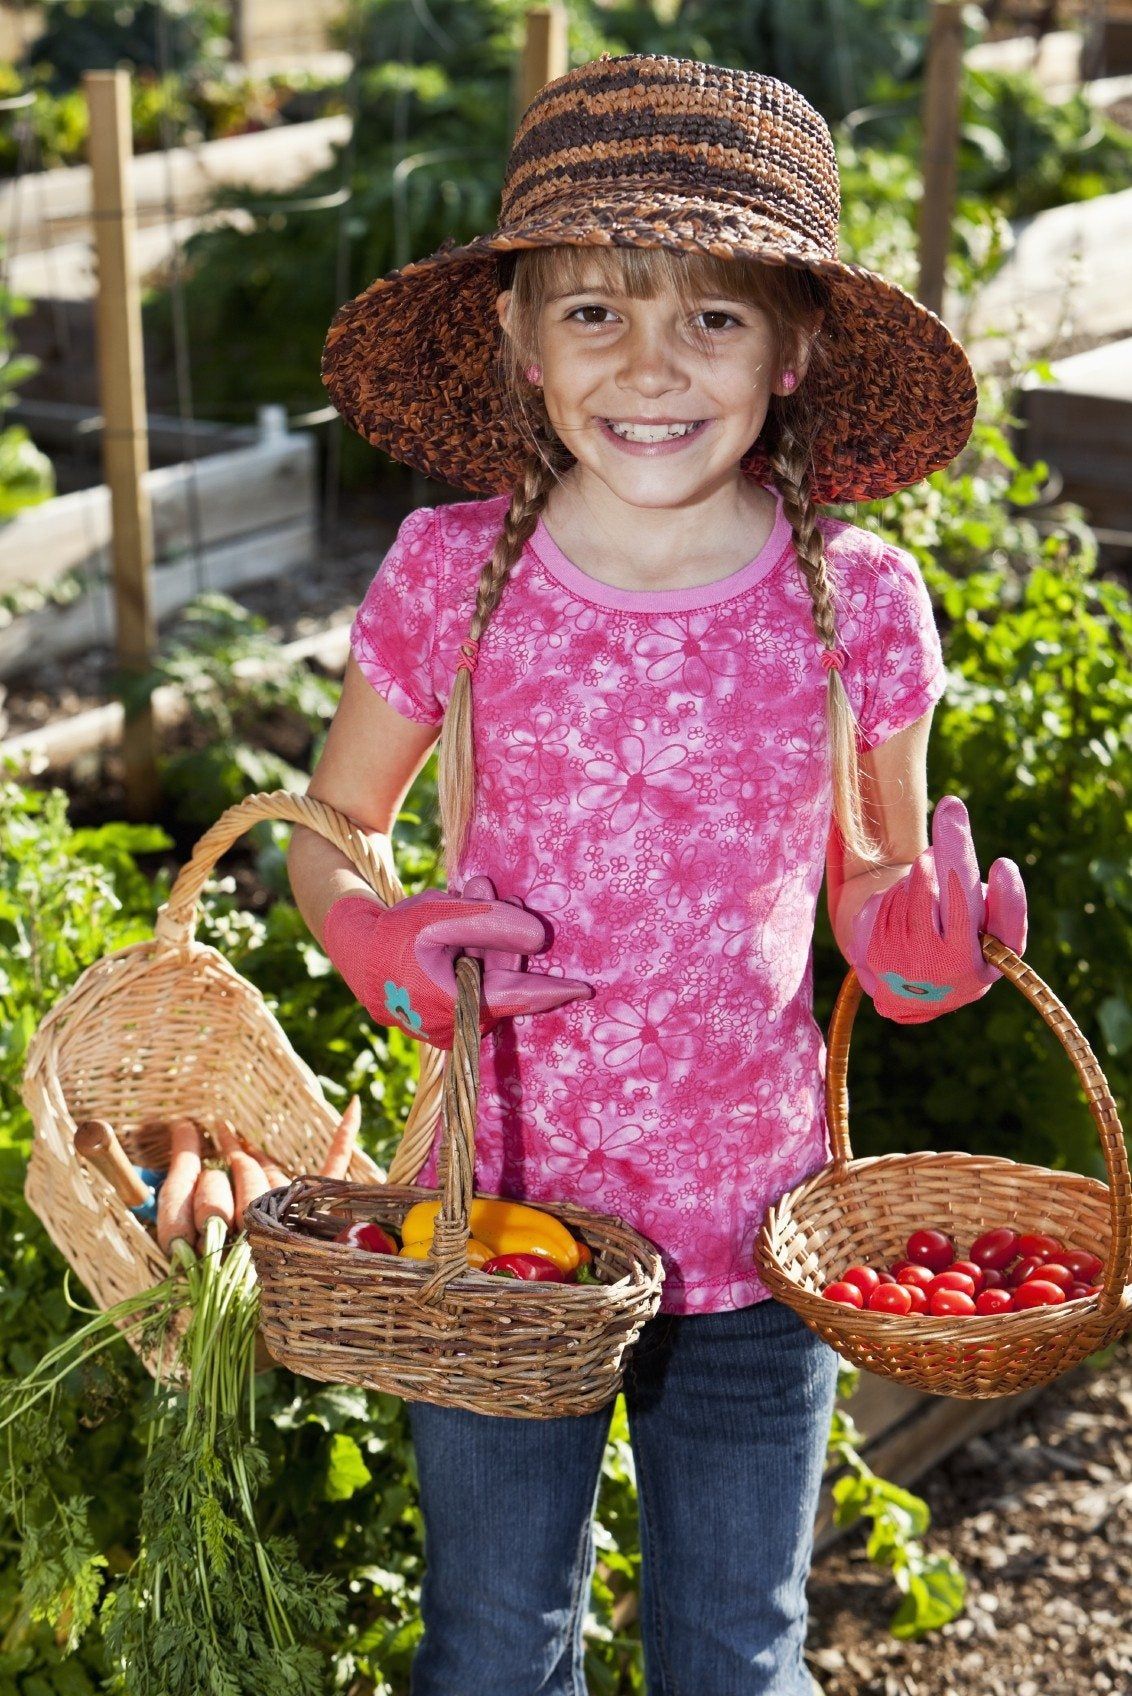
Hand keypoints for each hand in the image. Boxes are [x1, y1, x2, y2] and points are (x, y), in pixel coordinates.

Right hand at [321, 875, 593, 1048]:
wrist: (351, 947)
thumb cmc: (394, 933)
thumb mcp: (443, 917)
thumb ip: (493, 924)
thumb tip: (540, 939)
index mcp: (457, 1006)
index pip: (517, 996)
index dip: (554, 990)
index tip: (587, 989)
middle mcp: (456, 1025)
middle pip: (500, 977)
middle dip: (499, 933)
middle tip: (486, 888)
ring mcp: (447, 1025)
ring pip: (485, 976)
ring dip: (482, 936)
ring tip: (469, 893)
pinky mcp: (440, 1018)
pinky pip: (469, 983)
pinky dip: (468, 952)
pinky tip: (453, 924)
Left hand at [847, 795, 1026, 1024]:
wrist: (908, 994)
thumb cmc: (961, 950)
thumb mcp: (989, 938)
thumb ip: (995, 908)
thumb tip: (973, 865)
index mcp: (988, 961)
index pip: (1004, 927)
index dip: (1007, 899)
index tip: (1003, 864)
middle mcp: (951, 966)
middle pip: (955, 899)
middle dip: (955, 848)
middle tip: (952, 806)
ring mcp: (910, 962)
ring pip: (920, 890)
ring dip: (927, 868)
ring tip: (932, 871)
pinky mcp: (875, 953)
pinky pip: (891, 900)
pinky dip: (903, 888)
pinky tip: (907, 899)